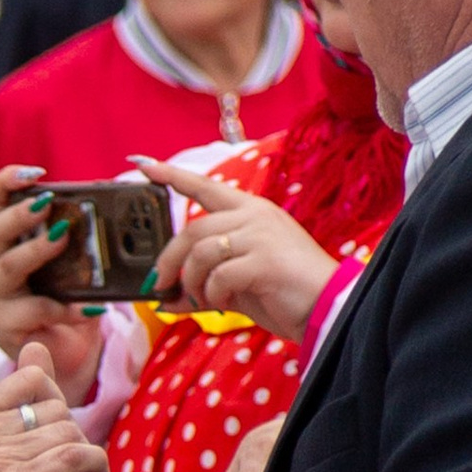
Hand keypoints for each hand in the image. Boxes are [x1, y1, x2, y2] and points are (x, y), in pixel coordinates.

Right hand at [0, 163, 105, 395]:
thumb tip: (111, 200)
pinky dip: (67, 308)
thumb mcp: (65, 262)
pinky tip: (92, 307)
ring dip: (37, 250)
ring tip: (63, 238)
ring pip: (9, 268)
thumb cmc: (59, 299)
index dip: (8, 181)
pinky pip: (36, 311)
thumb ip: (75, 234)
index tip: (35, 173)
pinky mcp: (3, 327)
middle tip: (49, 206)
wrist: (58, 353)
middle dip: (21, 214)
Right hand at [0, 341, 108, 471]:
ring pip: (68, 430)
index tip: (42, 436)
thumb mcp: (19, 434)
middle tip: (60, 464)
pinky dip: (96, 464)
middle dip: (66, 432)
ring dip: (82, 452)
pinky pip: (80, 452)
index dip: (49, 405)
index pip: (32, 383)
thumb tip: (36, 345)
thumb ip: (26, 386)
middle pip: (53, 408)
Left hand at [147, 158, 335, 340]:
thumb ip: (204, 282)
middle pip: (192, 228)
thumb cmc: (287, 293)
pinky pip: (218, 276)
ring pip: (201, 251)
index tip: (144, 164)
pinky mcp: (263, 260)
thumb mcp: (238, 284)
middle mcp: (254, 215)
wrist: (328, 307)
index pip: (205, 186)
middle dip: (169, 259)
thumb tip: (166, 298)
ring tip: (201, 300)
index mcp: (251, 210)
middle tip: (160, 283)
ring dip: (192, 282)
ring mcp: (260, 235)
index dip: (171, 176)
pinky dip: (213, 295)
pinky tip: (225, 304)